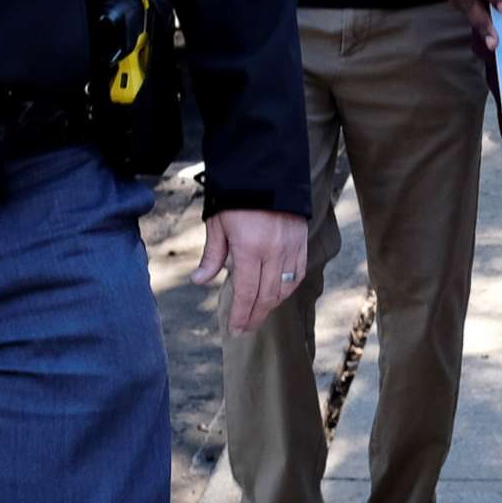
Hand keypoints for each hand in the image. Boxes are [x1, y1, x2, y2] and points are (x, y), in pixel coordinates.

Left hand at [197, 209, 309, 334]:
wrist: (267, 172)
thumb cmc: (237, 198)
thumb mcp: (218, 224)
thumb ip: (212, 256)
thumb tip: (199, 281)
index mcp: (250, 248)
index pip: (246, 292)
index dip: (241, 314)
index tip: (234, 330)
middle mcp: (274, 252)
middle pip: (267, 295)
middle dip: (255, 316)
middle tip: (244, 329)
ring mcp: (291, 248)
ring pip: (284, 288)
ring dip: (271, 305)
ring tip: (258, 315)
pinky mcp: (302, 243)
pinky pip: (297, 274)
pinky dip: (287, 289)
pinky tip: (277, 295)